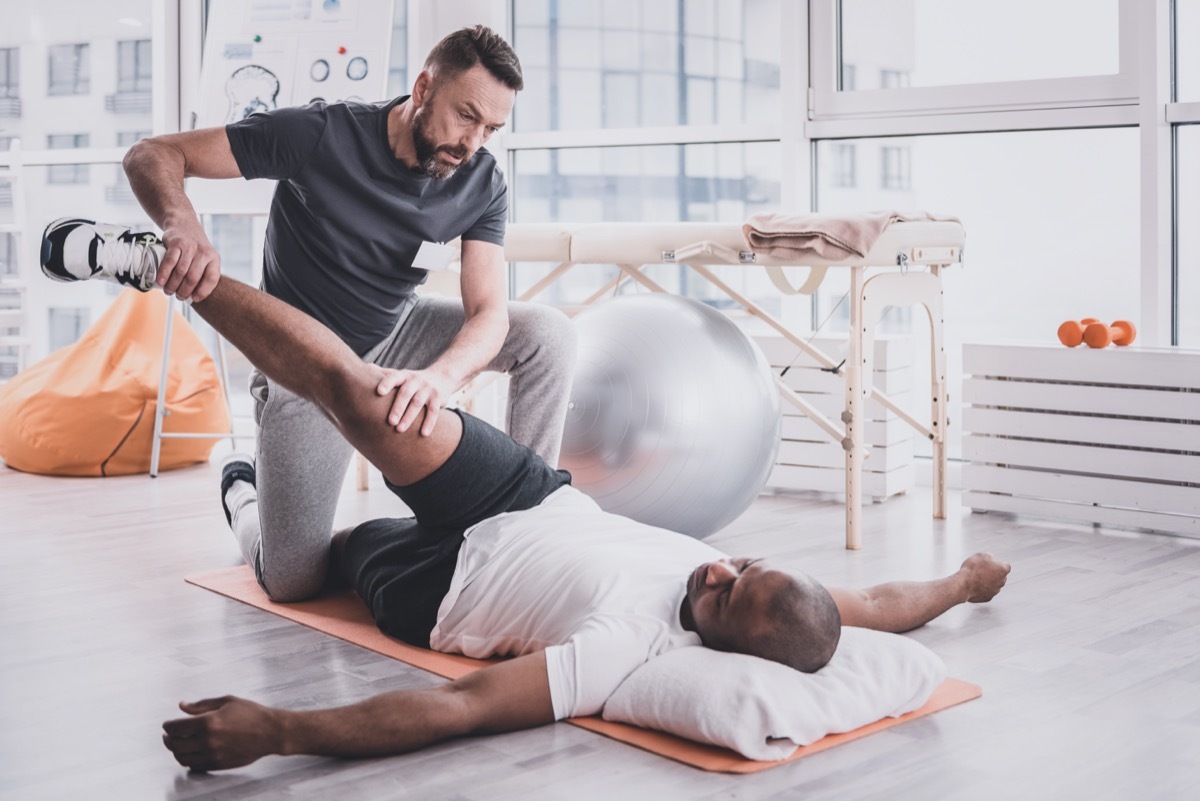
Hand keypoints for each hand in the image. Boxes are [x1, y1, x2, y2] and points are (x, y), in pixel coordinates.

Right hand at [159, 220, 220, 301]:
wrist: (183, 224)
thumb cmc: (194, 248)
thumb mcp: (205, 258)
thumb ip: (202, 274)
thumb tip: (193, 297)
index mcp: (214, 258)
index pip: (212, 278)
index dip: (203, 291)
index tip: (195, 299)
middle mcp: (204, 252)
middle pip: (193, 278)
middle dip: (184, 291)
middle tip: (178, 297)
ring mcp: (190, 247)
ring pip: (180, 272)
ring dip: (172, 285)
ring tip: (168, 291)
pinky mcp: (176, 243)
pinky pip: (169, 262)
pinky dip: (164, 274)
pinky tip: (160, 282)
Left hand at [162, 696, 283, 771]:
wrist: (270, 732)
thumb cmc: (251, 714)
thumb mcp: (227, 701)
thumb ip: (201, 705)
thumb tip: (182, 706)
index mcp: (208, 722)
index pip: (176, 728)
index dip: (168, 726)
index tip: (167, 724)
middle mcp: (208, 741)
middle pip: (175, 745)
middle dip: (168, 739)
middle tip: (168, 735)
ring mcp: (212, 755)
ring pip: (182, 758)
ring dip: (176, 751)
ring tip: (179, 744)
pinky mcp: (218, 764)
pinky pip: (194, 766)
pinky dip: (188, 760)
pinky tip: (191, 752)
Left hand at [376, 367, 457, 435]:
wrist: (442, 377)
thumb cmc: (413, 380)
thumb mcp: (401, 375)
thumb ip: (385, 373)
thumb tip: (366, 368)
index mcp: (404, 376)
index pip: (394, 377)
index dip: (387, 383)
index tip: (379, 392)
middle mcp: (416, 380)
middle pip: (405, 393)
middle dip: (397, 407)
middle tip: (390, 421)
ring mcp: (428, 389)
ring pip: (417, 403)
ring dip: (409, 417)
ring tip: (400, 429)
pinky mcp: (438, 398)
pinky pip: (433, 411)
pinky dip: (429, 422)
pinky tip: (423, 434)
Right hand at [960, 553, 1010, 602]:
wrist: (964, 584)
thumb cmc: (972, 568)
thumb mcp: (980, 555)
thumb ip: (989, 556)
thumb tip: (990, 558)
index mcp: (1003, 570)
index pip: (1006, 566)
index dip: (998, 564)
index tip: (990, 563)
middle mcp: (1002, 581)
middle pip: (1001, 576)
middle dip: (994, 574)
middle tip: (982, 570)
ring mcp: (995, 591)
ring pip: (994, 585)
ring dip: (988, 582)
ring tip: (976, 578)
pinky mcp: (988, 598)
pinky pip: (987, 592)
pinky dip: (982, 589)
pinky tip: (974, 586)